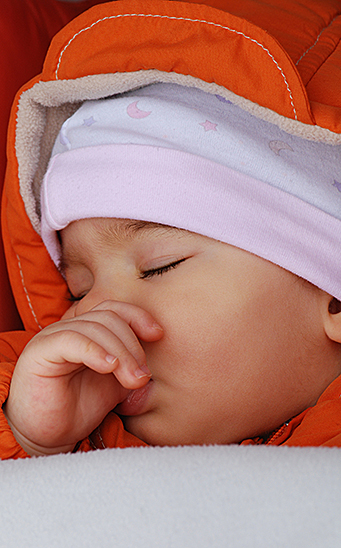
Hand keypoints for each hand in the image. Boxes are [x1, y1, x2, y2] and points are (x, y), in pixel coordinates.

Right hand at [4, 301, 162, 455]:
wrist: (49, 437)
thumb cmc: (80, 409)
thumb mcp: (115, 383)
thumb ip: (132, 365)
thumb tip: (153, 357)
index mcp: (87, 332)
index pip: (114, 309)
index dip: (138, 317)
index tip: (158, 335)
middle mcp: (69, 328)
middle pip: (108, 317)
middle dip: (132, 345)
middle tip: (142, 376)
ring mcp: (53, 336)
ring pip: (94, 328)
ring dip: (120, 353)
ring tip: (131, 380)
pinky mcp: (40, 350)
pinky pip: (71, 340)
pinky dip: (95, 351)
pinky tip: (109, 367)